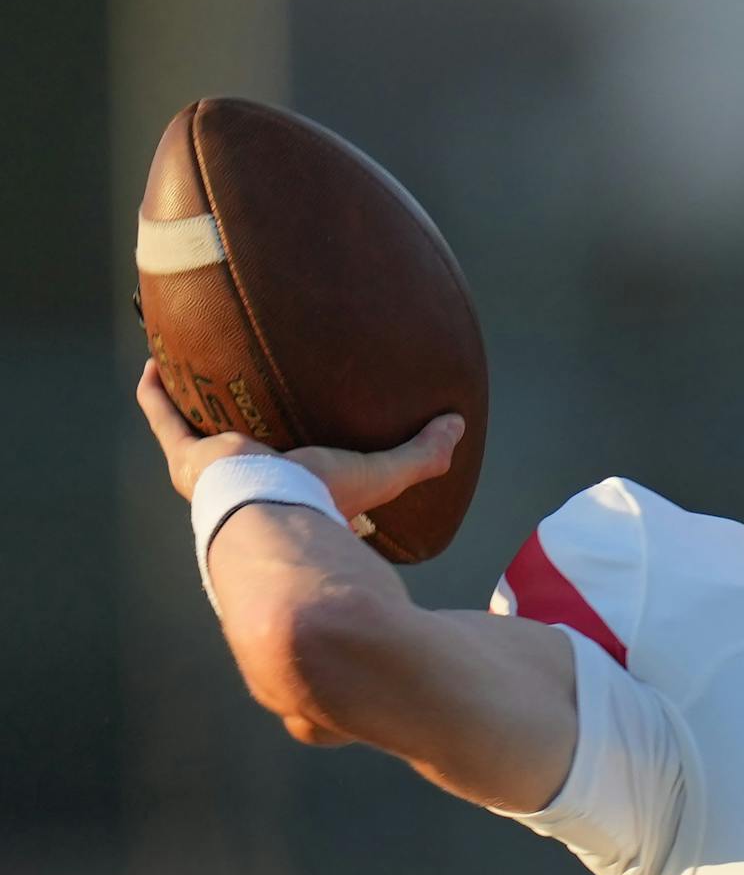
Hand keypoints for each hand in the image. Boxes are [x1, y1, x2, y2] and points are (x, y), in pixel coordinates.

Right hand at [135, 357, 460, 515]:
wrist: (273, 513)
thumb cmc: (327, 500)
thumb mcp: (384, 473)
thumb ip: (425, 455)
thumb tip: (457, 425)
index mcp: (296, 497)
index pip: (301, 478)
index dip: (305, 461)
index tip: (310, 437)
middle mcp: (252, 489)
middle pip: (246, 454)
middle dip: (242, 428)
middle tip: (246, 391)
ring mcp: (215, 474)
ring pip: (199, 433)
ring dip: (196, 405)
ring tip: (195, 372)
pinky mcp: (188, 457)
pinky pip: (164, 418)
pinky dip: (157, 392)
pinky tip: (155, 362)